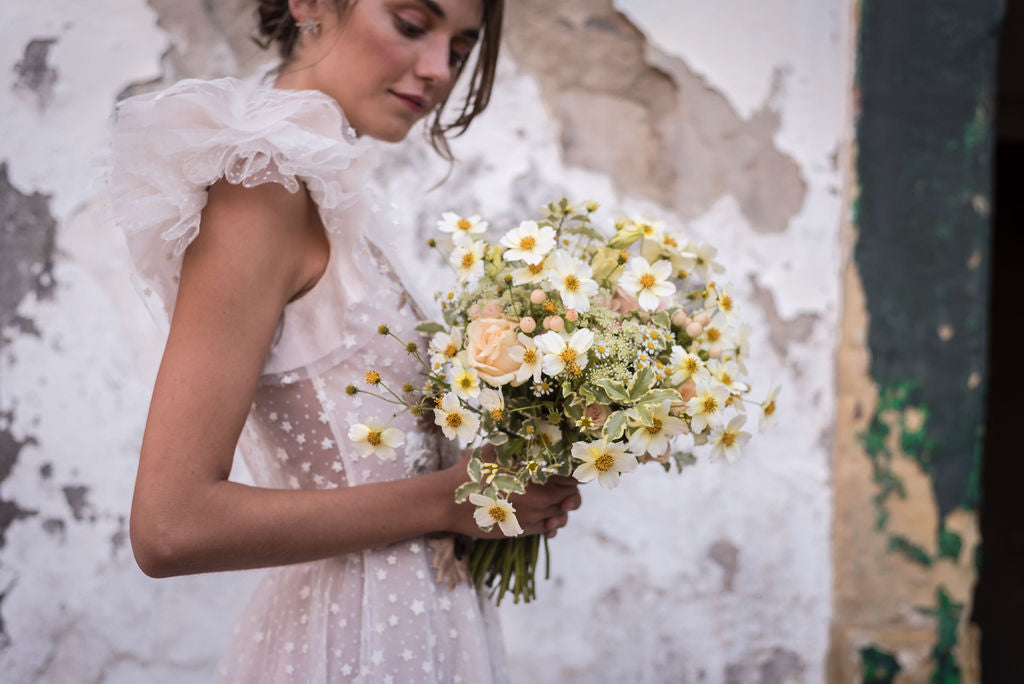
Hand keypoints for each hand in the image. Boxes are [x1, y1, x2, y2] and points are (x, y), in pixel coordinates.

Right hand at [442, 450, 581, 538]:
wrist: (448, 501)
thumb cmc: (471, 471)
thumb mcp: (495, 450)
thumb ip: (517, 445)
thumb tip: (532, 430)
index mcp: (537, 477)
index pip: (572, 478)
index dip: (574, 474)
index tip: (570, 471)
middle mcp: (539, 499)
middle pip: (571, 498)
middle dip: (570, 493)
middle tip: (563, 486)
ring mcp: (531, 518)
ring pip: (561, 516)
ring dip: (561, 510)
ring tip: (555, 503)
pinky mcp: (520, 531)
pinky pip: (546, 530)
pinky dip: (550, 524)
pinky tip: (546, 518)